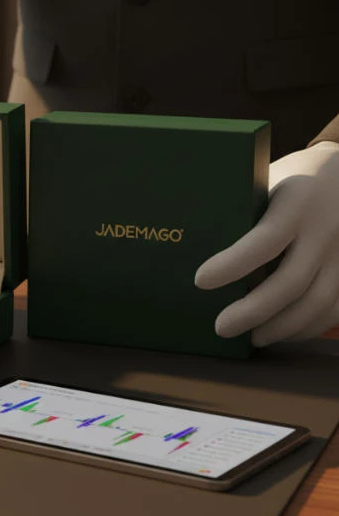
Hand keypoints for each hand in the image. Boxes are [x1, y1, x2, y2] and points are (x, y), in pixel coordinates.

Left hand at [195, 141, 338, 345]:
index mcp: (297, 203)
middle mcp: (326, 229)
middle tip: (221, 327)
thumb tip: (190, 244)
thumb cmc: (293, 178)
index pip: (264, 240)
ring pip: (317, 302)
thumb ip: (243, 212)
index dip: (232, 264)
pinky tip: (282, 332)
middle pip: (290, 282)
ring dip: (281, 327)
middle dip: (253, 311)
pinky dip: (307, 326)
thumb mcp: (268, 183)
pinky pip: (335, 307)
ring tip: (251, 337)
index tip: (200, 281)